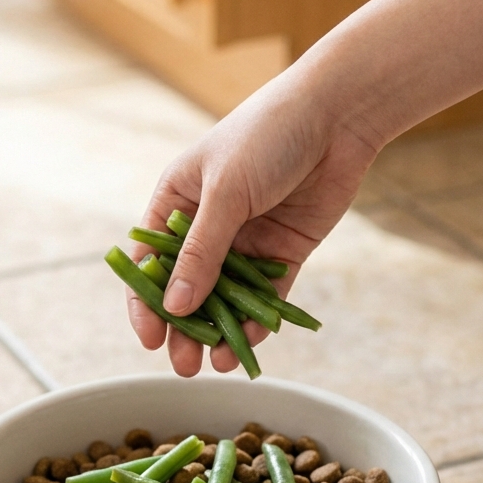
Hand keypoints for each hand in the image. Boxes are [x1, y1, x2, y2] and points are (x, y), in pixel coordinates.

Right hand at [127, 60, 379, 376]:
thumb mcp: (225, 193)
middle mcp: (208, 226)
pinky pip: (266, 296)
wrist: (337, 116)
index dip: (145, 302)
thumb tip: (174, 307)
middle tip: (184, 365)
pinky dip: (258, 321)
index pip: (149, 262)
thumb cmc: (267, 136)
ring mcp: (246, 241)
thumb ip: (202, 253)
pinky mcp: (283, 253)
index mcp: (177, 202)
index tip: (149, 338)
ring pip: (226, 299)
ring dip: (220, 331)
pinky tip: (252, 343)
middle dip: (183, 329)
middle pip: (187, 288)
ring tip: (218, 362)